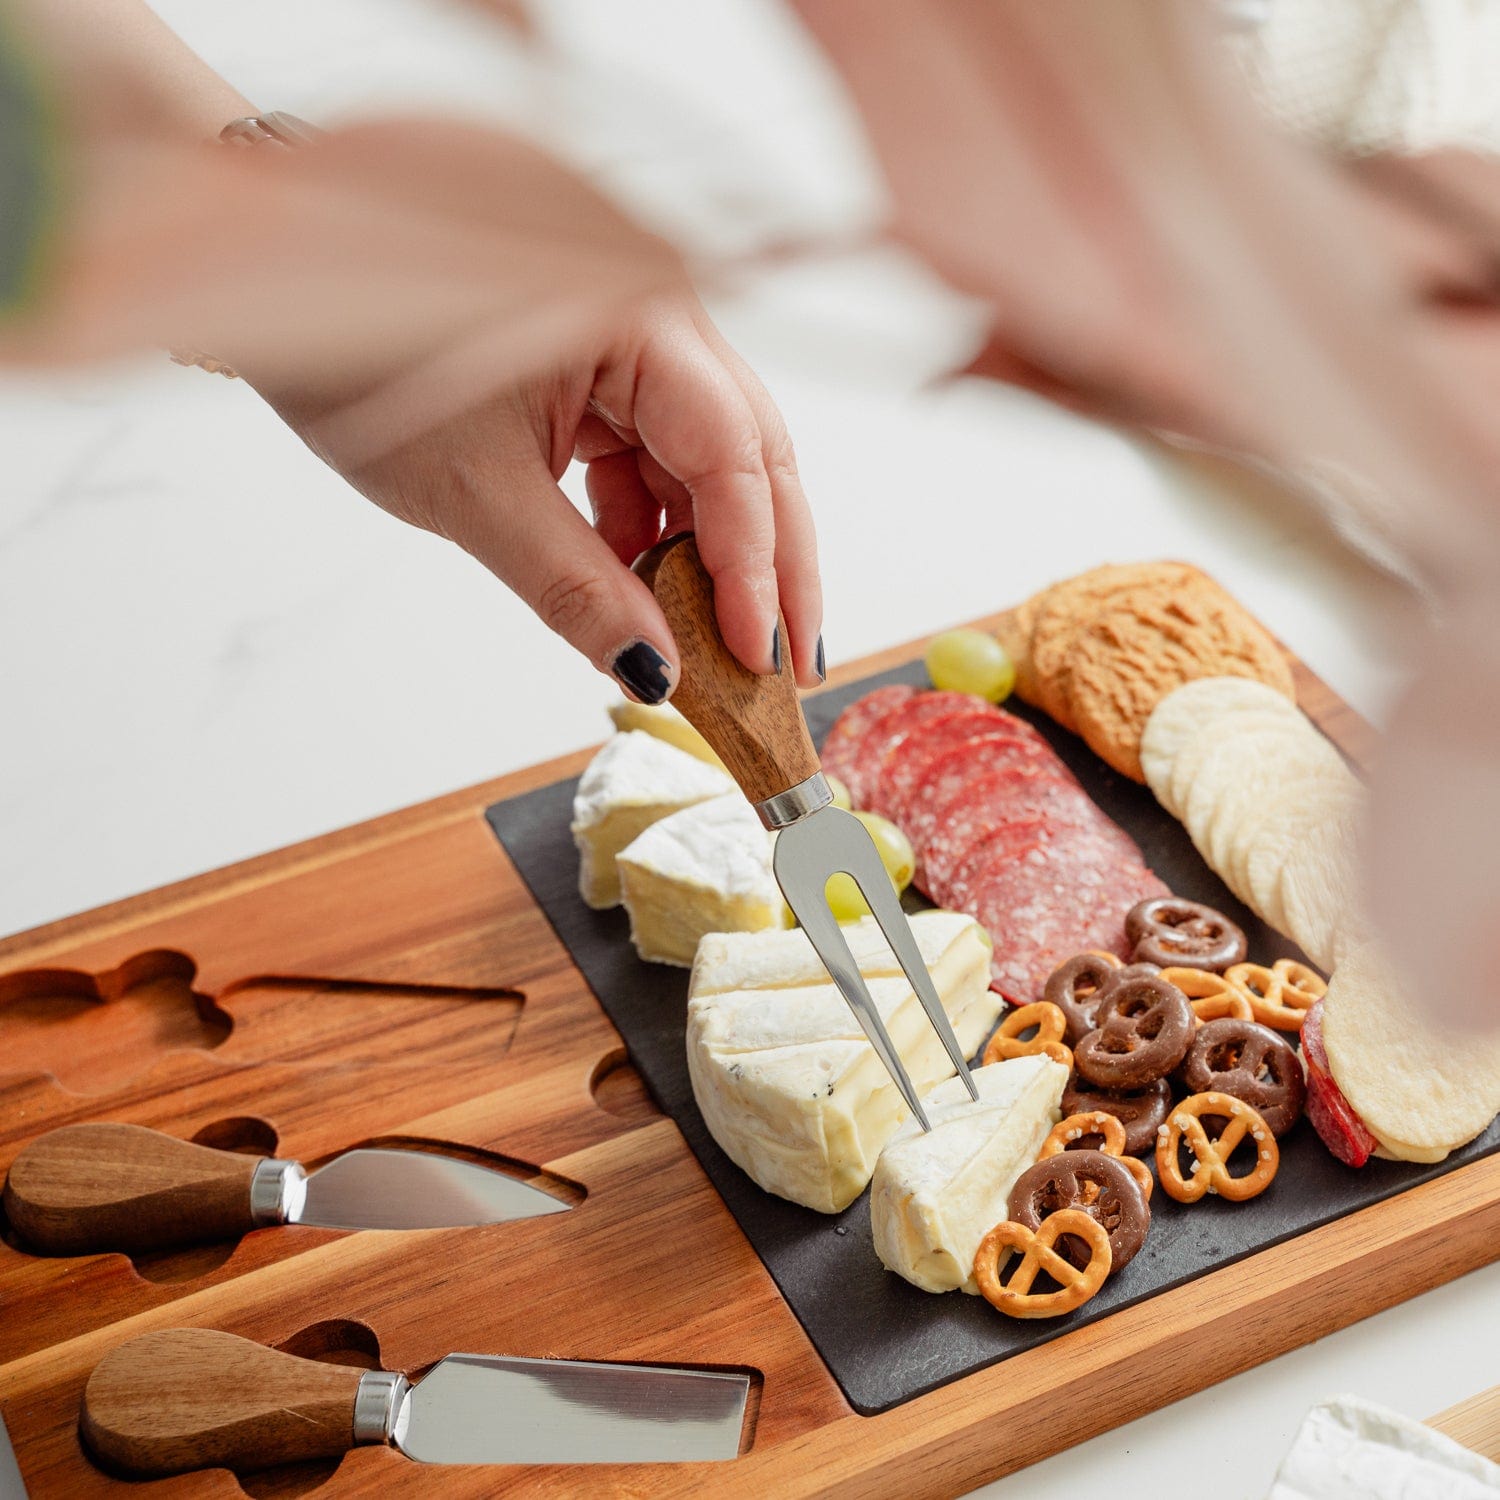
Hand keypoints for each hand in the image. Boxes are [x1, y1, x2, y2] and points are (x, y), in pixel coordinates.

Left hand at [271, 290, 823, 700]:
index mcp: (639, 316)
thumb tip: (655, 668)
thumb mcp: (476, 493)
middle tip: (785, 666)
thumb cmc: (363, 358)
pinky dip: (653, 535)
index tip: (757, 654)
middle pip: (751, 460)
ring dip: (712, 561)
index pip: (733, 453)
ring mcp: (636, 349)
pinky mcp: (607, 378)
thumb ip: (576, 587)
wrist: (293, 296)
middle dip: (769, 569)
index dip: (752, 565)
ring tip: (718, 649)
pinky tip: (645, 597)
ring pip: (711, 470)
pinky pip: (656, 465)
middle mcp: (658, 322)